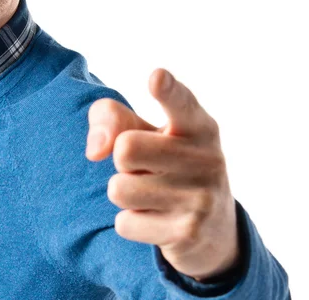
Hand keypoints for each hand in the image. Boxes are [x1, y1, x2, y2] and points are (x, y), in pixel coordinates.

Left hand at [86, 69, 239, 280]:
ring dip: (124, 192)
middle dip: (122, 160)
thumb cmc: (165, 162)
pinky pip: (125, 223)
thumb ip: (111, 118)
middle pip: (125, 148)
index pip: (180, 102)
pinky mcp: (188, 233)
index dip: (167, 89)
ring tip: (151, 193)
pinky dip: (132, 223)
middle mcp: (206, 157)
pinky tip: (157, 220)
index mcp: (197, 124)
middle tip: (145, 166)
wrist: (213, 229)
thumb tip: (95, 150)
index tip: (156, 76)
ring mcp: (201, 197)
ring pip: (119, 189)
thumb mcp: (144, 132)